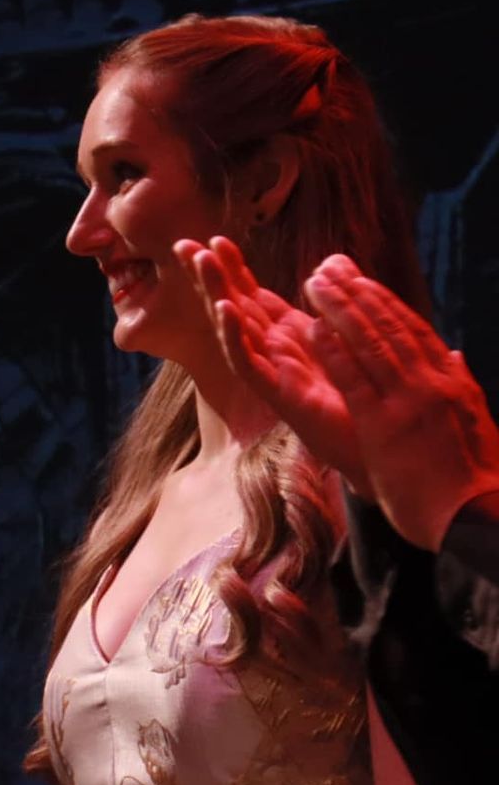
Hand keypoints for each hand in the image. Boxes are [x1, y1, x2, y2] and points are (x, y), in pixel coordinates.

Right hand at [179, 236, 368, 489]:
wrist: (377, 446)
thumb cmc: (362, 398)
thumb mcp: (348, 340)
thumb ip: (334, 308)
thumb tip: (333, 264)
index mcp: (289, 336)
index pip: (253, 294)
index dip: (233, 268)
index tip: (215, 239)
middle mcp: (272, 351)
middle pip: (233, 304)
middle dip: (209, 274)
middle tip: (183, 244)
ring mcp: (270, 371)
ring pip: (233, 327)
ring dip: (215, 292)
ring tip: (200, 261)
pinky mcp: (275, 392)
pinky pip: (248, 361)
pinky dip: (234, 335)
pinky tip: (225, 309)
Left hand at [301, 254, 498, 551]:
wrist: (473, 516)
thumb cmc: (470, 474)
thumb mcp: (471, 418)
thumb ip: (458, 382)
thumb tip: (455, 354)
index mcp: (449, 380)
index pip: (413, 330)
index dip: (383, 301)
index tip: (360, 279)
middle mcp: (431, 383)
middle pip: (390, 327)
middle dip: (357, 294)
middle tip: (328, 269)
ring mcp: (409, 402)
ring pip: (372, 344)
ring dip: (341, 310)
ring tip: (315, 284)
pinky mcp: (385, 426)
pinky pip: (355, 381)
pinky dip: (334, 352)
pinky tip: (312, 330)